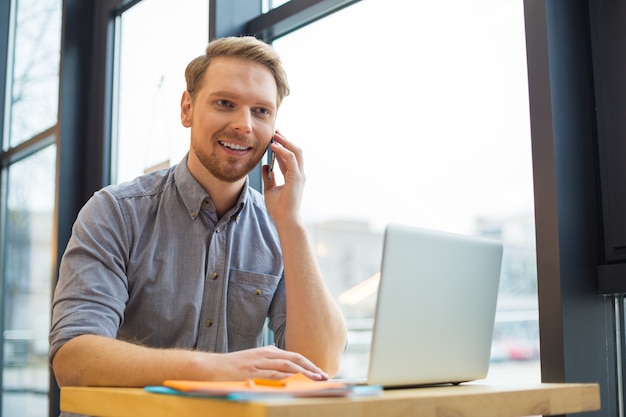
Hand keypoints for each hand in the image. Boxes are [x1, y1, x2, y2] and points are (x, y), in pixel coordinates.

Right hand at [210, 345, 327, 380]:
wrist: (210, 367)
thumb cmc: (232, 367)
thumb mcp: (254, 361)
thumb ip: (269, 363)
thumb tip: (285, 369)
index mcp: (267, 351)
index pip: (294, 356)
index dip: (309, 364)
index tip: (321, 372)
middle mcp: (265, 355)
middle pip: (294, 359)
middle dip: (311, 368)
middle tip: (324, 377)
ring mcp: (258, 363)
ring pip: (287, 366)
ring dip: (304, 373)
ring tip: (316, 380)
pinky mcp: (251, 372)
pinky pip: (273, 374)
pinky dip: (287, 378)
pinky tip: (296, 382)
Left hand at [262, 131, 304, 223]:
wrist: (285, 220)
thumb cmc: (279, 208)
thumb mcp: (270, 189)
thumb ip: (268, 177)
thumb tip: (265, 166)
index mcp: (294, 177)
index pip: (289, 158)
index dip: (282, 147)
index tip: (274, 139)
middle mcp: (299, 174)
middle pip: (295, 151)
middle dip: (286, 140)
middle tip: (276, 132)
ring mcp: (299, 176)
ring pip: (296, 152)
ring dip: (285, 142)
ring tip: (275, 135)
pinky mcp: (296, 178)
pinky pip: (291, 159)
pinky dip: (282, 151)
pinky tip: (273, 146)